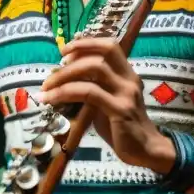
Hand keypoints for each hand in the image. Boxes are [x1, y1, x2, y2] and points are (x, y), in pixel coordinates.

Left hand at [38, 38, 174, 171]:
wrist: (146, 150)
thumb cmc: (123, 127)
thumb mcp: (107, 103)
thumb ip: (93, 89)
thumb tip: (64, 80)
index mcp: (127, 74)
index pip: (110, 47)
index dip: (87, 43)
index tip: (65, 50)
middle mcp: (129, 79)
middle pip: (102, 54)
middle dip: (74, 56)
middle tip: (53, 69)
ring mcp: (126, 93)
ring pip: (94, 70)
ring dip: (65, 75)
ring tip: (47, 86)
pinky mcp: (120, 109)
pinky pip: (89, 93)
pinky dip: (66, 93)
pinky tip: (52, 99)